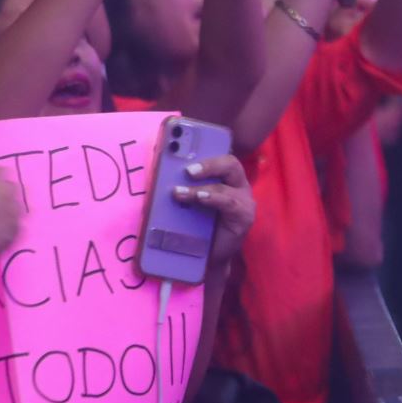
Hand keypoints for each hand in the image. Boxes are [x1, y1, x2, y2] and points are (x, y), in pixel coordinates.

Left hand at [172, 154, 255, 268]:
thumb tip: (158, 174)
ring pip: (226, 182)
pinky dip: (213, 198)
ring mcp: (243, 199)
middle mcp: (236, 183)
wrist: (208, 257)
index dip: (202, 148)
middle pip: (229, 163)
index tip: (181, 145)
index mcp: (222, 176)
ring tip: (179, 192)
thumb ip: (180, 186)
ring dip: (200, 187)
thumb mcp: (186, 202)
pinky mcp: (244, 215)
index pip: (216, 154)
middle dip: (208, 163)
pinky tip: (200, 198)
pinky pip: (229, 202)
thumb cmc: (197, 226)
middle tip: (187, 170)